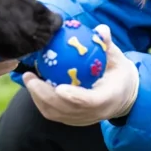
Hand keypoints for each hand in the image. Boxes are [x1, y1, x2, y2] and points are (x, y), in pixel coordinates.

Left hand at [22, 24, 138, 125]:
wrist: (122, 95)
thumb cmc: (117, 73)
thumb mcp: (117, 58)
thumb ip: (107, 44)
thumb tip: (100, 29)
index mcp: (108, 98)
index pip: (89, 102)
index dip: (74, 97)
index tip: (59, 88)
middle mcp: (94, 113)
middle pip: (66, 110)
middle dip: (45, 96)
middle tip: (31, 77)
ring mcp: (82, 119)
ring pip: (56, 113)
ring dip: (38, 98)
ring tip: (28, 78)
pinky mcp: (73, 120)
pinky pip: (54, 113)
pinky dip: (41, 100)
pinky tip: (33, 84)